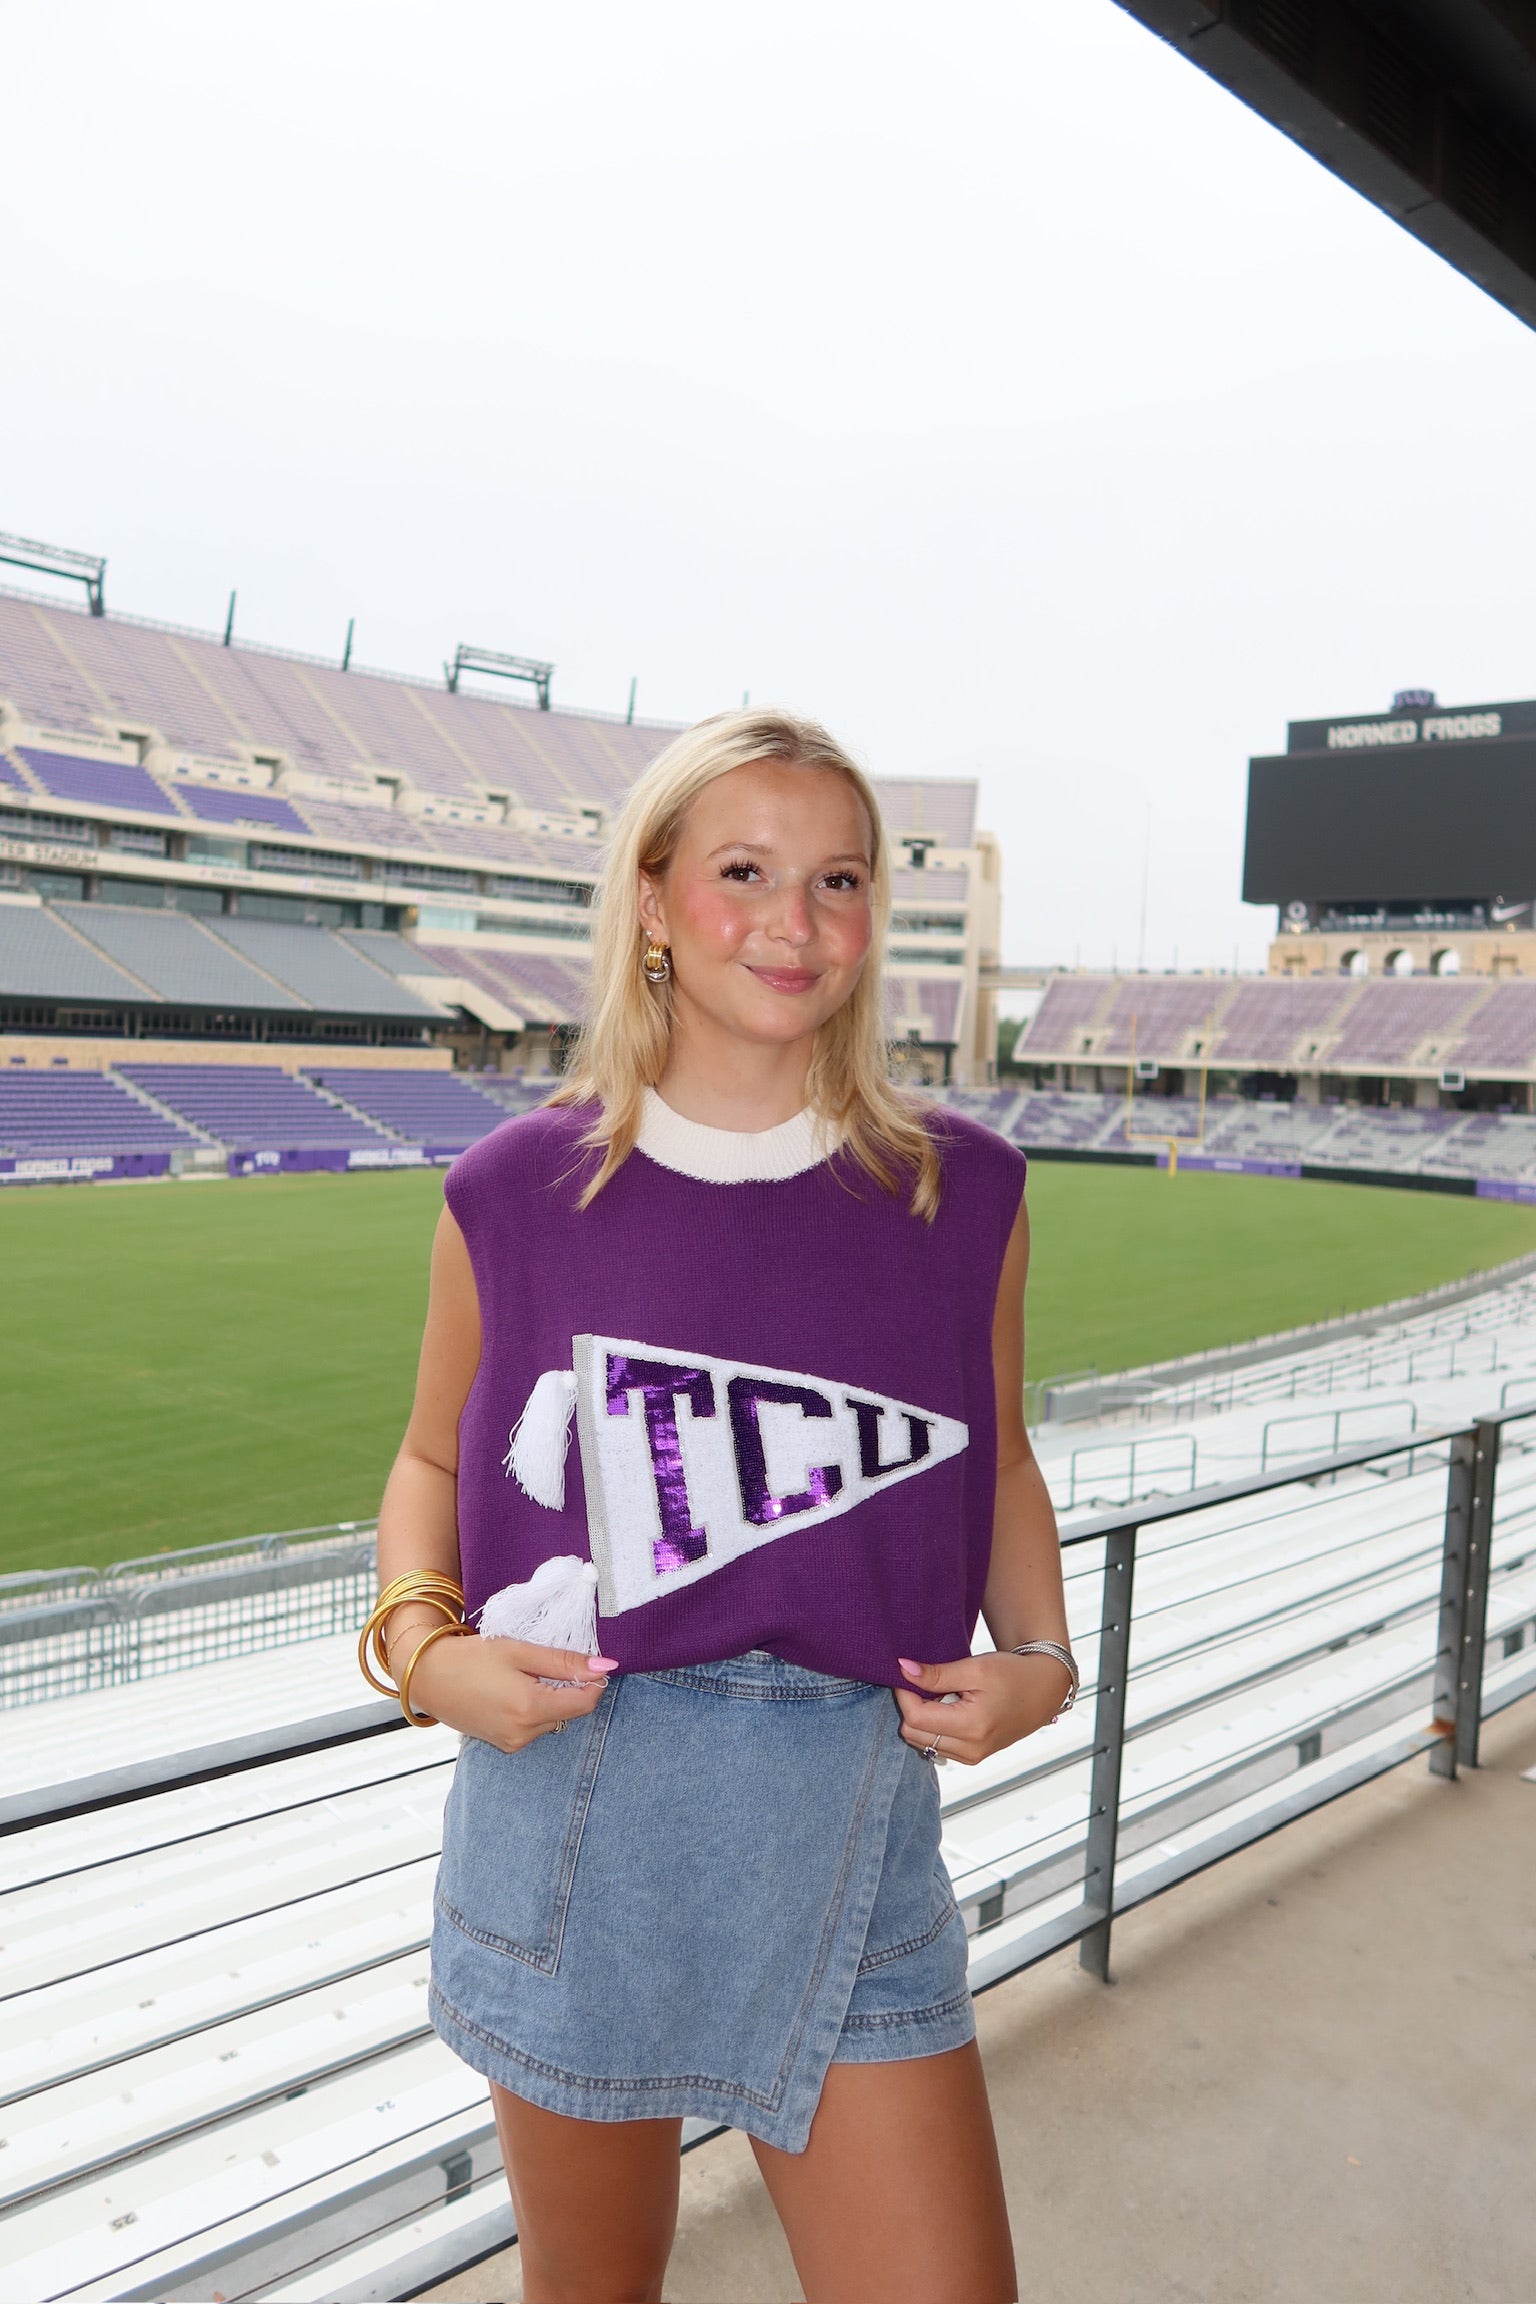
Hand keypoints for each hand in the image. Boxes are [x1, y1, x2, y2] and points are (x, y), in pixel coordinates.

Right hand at [397, 1624, 616, 1751]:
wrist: (427, 1676)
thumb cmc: (470, 1658)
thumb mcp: (519, 1651)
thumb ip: (564, 1661)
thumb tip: (605, 1667)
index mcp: (530, 1708)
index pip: (586, 1703)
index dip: (592, 1681)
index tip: (581, 1662)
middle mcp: (524, 1733)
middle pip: (569, 1711)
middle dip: (564, 1688)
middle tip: (538, 1664)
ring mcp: (512, 1743)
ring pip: (552, 1719)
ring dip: (547, 1698)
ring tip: (518, 1677)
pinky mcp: (503, 1744)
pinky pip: (533, 1727)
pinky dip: (531, 1709)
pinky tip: (510, 1691)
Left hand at [895, 1650, 1071, 1766]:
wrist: (1043, 1690)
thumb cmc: (1013, 1675)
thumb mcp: (975, 1668)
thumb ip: (937, 1674)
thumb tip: (902, 1670)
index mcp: (972, 1727)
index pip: (915, 1718)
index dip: (904, 1694)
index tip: (907, 1674)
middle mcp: (970, 1750)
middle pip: (912, 1733)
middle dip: (912, 1706)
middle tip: (928, 1683)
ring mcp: (971, 1757)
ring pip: (921, 1741)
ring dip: (922, 1717)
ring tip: (943, 1695)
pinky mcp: (971, 1757)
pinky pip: (935, 1745)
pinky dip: (933, 1726)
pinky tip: (949, 1708)